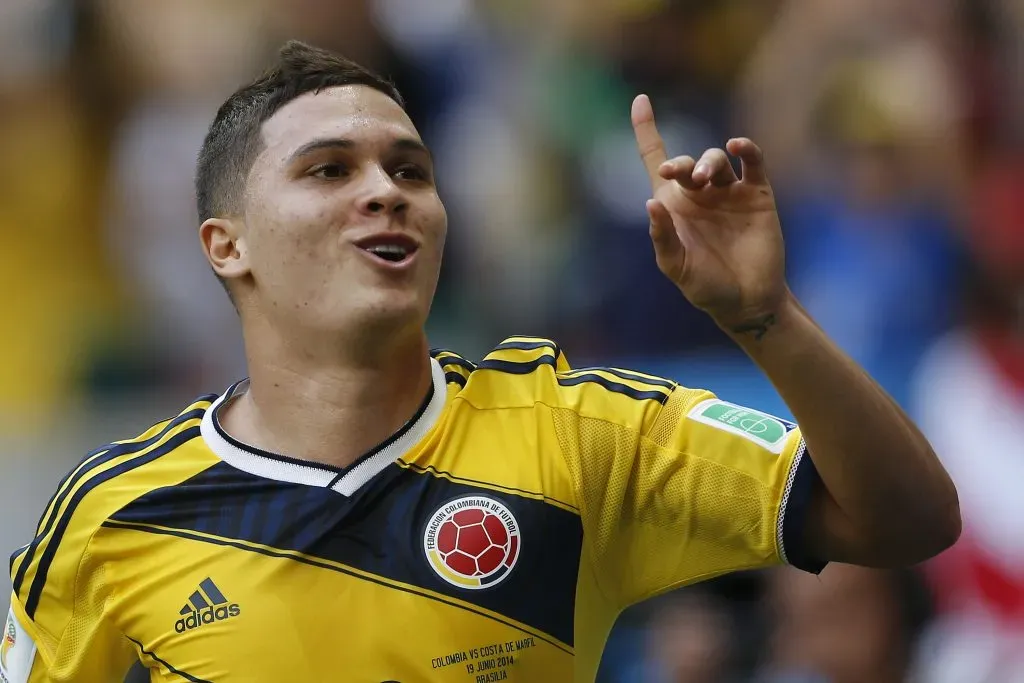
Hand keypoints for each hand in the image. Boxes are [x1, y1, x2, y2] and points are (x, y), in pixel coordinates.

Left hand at [631, 94, 788, 335]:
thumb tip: (650, 203)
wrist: (746, 300)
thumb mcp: (675, 266)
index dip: (646, 130)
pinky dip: (745, 149)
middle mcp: (699, 192)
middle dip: (682, 164)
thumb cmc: (705, 286)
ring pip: (716, 160)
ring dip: (709, 162)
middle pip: (687, 161)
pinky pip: (752, 162)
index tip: (640, 100)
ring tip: (707, 179)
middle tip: (681, 175)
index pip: (656, 158)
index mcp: (673, 205)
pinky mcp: (757, 194)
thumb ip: (662, 237)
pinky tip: (737, 146)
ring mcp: (729, 191)